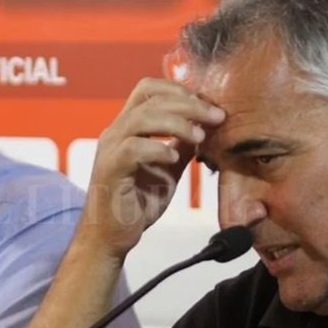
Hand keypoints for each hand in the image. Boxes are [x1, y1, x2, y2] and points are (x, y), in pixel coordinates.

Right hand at [80, 77, 224, 257]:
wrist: (111, 237)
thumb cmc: (136, 203)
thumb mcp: (168, 169)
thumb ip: (182, 146)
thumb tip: (205, 128)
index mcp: (127, 127)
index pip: (149, 89)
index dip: (180, 89)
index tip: (209, 106)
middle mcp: (115, 132)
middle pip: (150, 97)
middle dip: (189, 103)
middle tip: (216, 116)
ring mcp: (110, 150)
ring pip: (142, 117)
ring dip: (177, 122)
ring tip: (200, 137)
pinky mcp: (110, 170)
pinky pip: (132, 149)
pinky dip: (157, 149)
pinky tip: (174, 158)